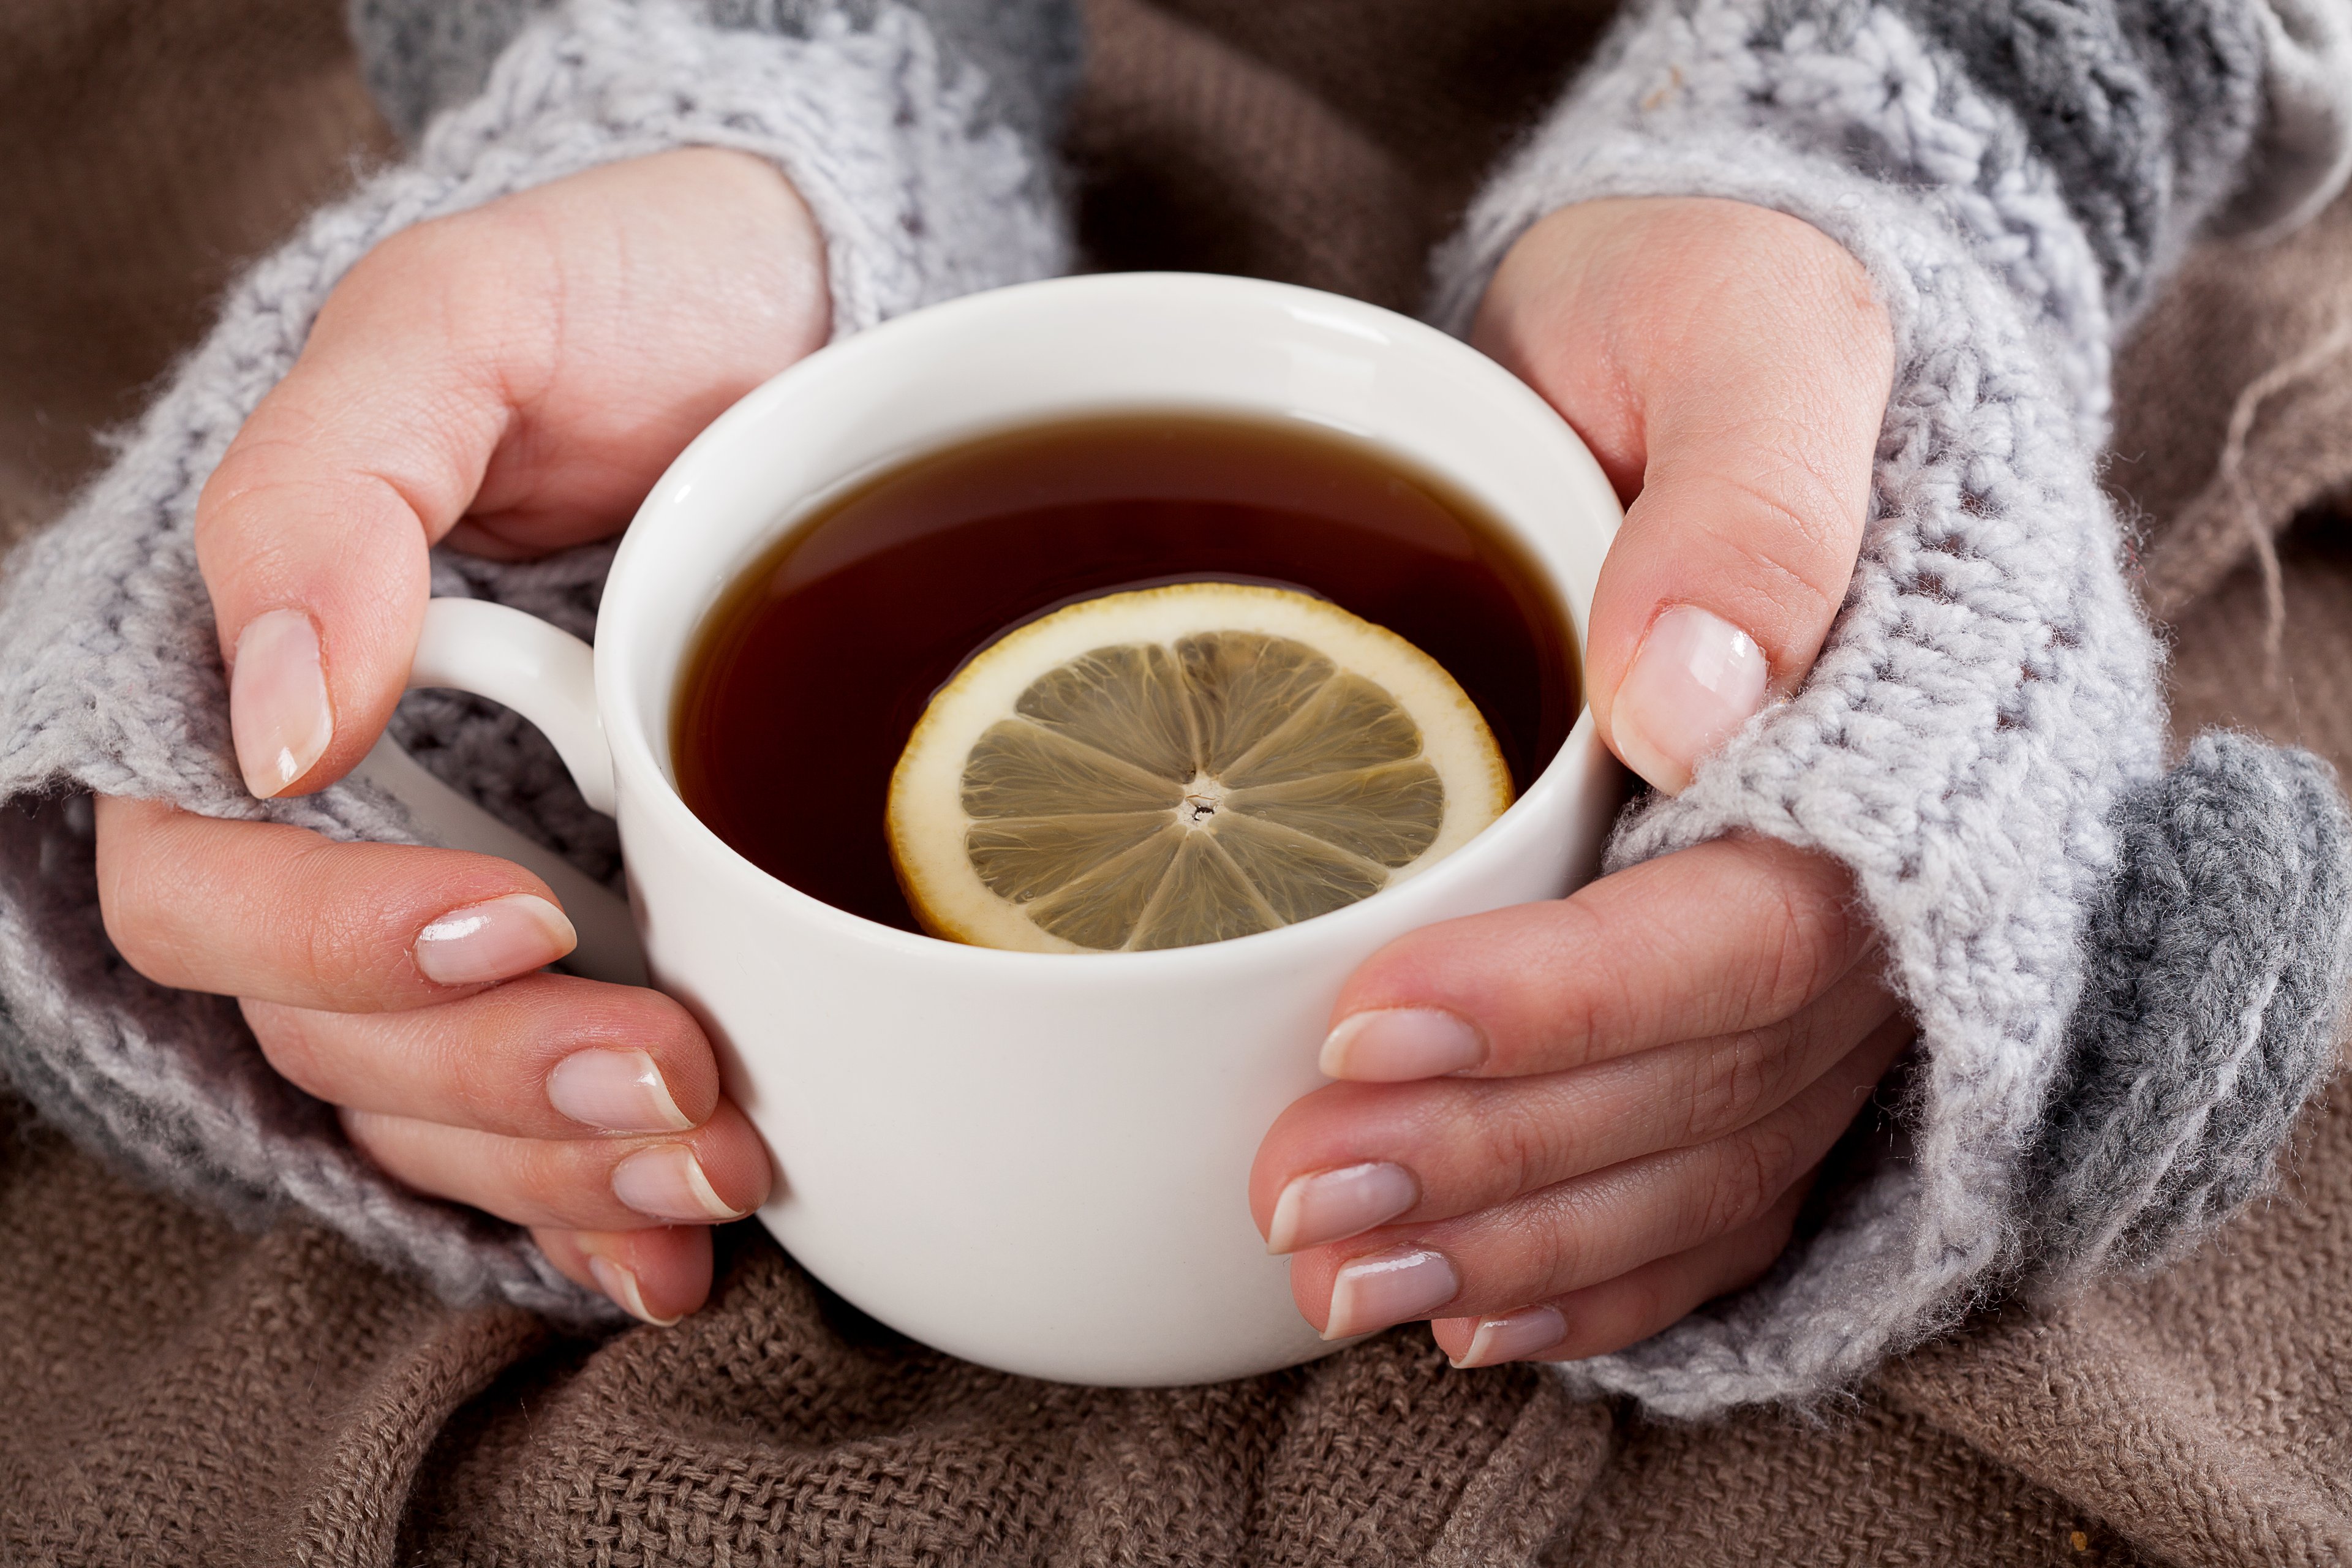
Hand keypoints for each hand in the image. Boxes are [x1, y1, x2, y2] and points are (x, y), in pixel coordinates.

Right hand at [95, 148, 831, 1323]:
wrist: (791, 331)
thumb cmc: (619, 297)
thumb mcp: (465, 322)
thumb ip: (332, 485)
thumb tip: (276, 717)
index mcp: (266, 686)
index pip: (206, 884)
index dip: (334, 939)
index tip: (507, 918)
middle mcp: (350, 819)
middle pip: (332, 1033)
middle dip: (493, 1085)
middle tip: (673, 1070)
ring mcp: (466, 892)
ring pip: (439, 1109)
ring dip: (565, 1165)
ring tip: (721, 1155)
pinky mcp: (590, 940)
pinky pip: (540, 1125)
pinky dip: (599, 1205)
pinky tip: (676, 1246)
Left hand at [1252, 197, 1903, 1363]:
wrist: (1717, 334)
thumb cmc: (1716, 305)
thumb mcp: (1731, 330)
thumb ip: (1746, 496)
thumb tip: (1700, 696)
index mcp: (1896, 739)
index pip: (1741, 929)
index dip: (1561, 1006)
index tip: (1364, 1022)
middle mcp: (1884, 881)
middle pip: (1701, 1082)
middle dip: (1491, 1157)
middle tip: (1295, 1196)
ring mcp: (1827, 954)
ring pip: (1696, 1161)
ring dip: (1516, 1243)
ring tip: (1336, 1281)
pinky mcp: (1750, 988)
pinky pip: (1714, 1178)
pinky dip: (1599, 1271)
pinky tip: (1471, 1312)